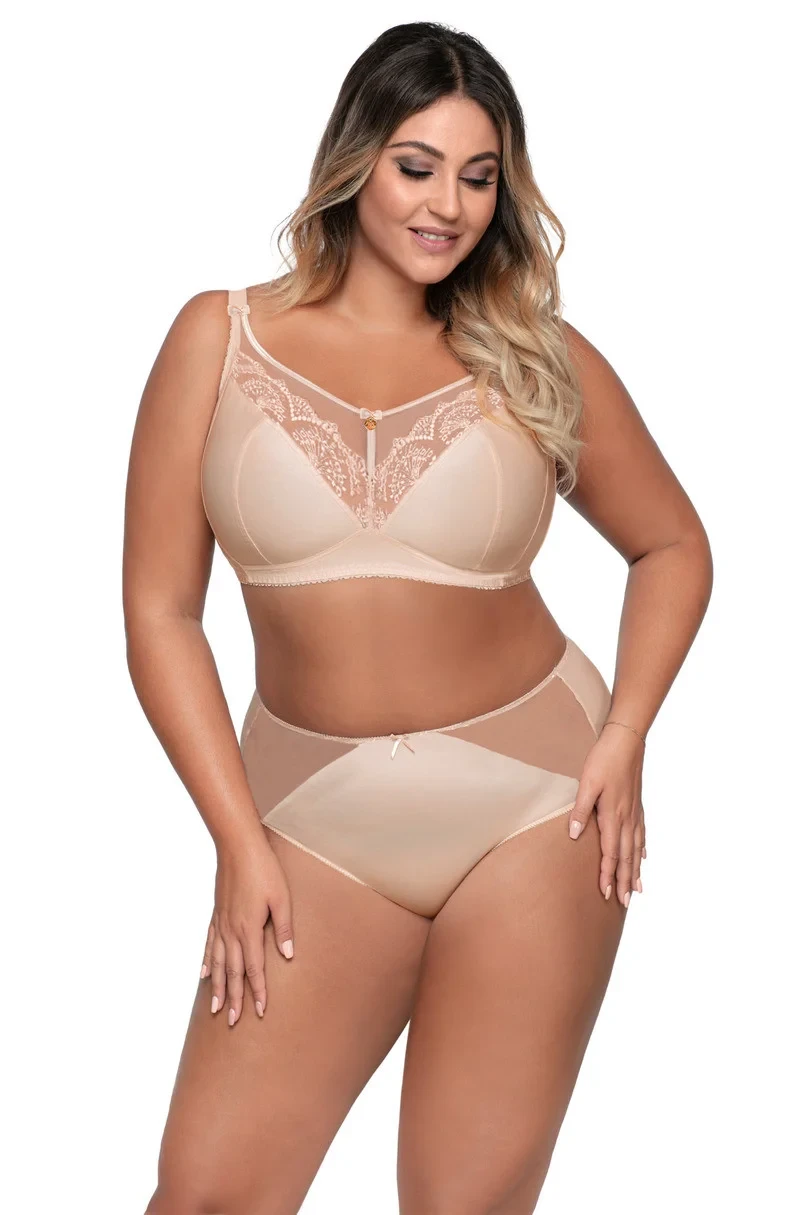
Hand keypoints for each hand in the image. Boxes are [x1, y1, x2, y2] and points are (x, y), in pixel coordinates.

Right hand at [200, 831, 293, 1025]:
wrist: (237, 847)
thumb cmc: (264, 869)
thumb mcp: (282, 897)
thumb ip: (284, 927)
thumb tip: (287, 955)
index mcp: (250, 930)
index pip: (254, 969)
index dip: (257, 992)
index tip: (260, 1012)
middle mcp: (232, 931)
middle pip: (233, 972)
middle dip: (234, 998)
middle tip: (233, 1021)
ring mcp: (221, 924)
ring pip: (218, 963)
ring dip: (218, 987)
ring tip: (216, 1009)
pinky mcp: (216, 915)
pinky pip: (209, 945)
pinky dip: (207, 962)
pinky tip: (204, 975)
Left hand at [567, 722, 646, 906]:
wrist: (626, 739)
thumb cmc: (603, 759)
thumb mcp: (586, 783)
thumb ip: (580, 810)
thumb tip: (574, 836)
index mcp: (613, 815)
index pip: (610, 853)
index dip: (607, 874)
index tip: (606, 894)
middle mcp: (627, 818)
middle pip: (626, 856)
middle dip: (624, 880)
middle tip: (625, 903)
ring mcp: (635, 812)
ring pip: (637, 848)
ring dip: (636, 870)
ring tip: (638, 889)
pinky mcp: (637, 804)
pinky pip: (642, 833)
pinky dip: (643, 849)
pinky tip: (644, 857)